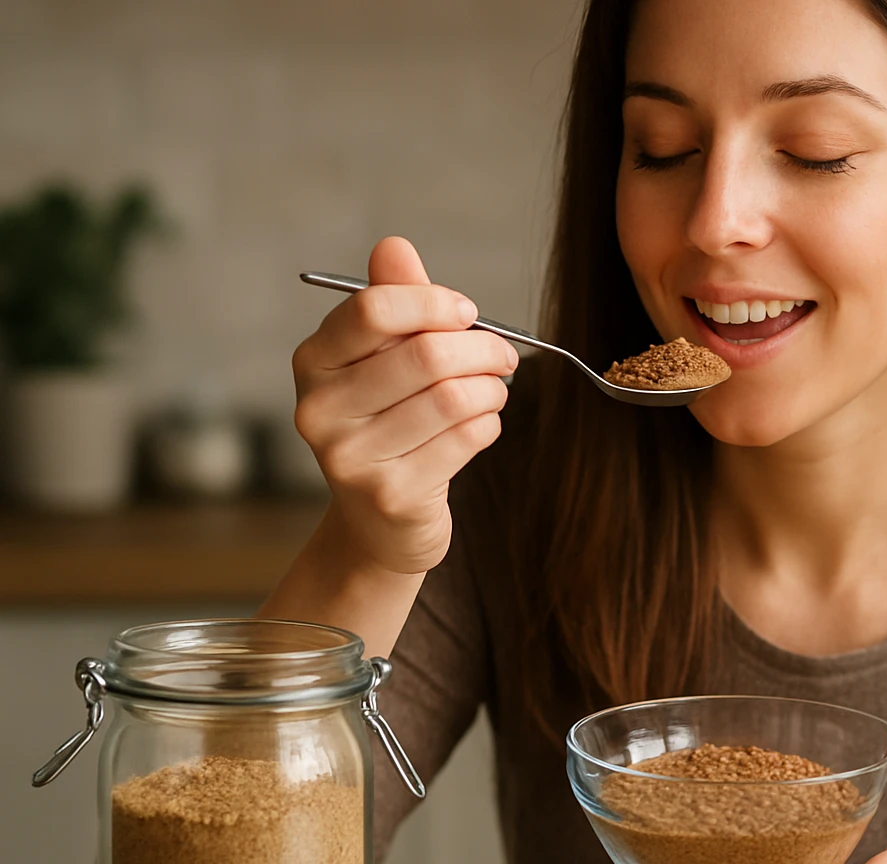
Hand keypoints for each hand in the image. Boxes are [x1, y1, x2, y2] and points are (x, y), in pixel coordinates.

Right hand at [291, 237, 516, 575]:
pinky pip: (466, 438)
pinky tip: (482, 424)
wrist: (379, 523)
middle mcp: (319, 410)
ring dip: (491, 388)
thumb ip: (394, 302)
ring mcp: (350, 458)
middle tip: (503, 354)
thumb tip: (394, 246)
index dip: (434, 303)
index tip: (465, 312)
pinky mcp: (391, 496)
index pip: (374, 310)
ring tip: (494, 390)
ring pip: (452, 397)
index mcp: (312, 362)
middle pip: (425, 354)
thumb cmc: (390, 423)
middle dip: (480, 347)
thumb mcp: (385, 359)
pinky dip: (488, 423)